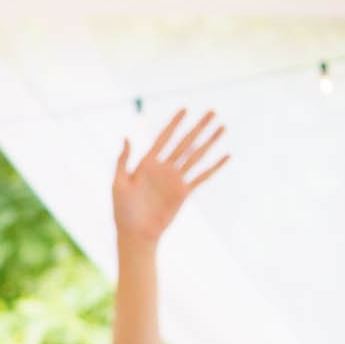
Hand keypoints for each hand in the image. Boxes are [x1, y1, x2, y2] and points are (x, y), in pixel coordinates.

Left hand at [112, 109, 226, 244]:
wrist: (136, 233)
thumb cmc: (122, 211)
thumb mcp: (118, 184)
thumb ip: (122, 161)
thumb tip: (126, 137)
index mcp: (147, 164)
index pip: (163, 138)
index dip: (174, 124)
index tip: (185, 109)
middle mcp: (164, 168)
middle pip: (184, 142)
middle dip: (198, 127)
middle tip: (212, 111)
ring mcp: (175, 179)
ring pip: (196, 155)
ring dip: (210, 141)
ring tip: (222, 127)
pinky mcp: (184, 192)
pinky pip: (202, 176)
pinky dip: (214, 166)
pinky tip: (226, 156)